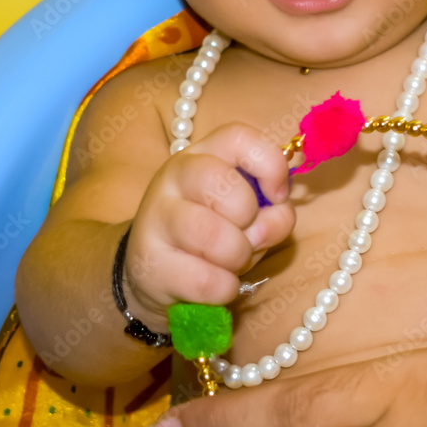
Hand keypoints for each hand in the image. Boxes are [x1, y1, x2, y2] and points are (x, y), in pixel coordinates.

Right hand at [124, 123, 294, 325]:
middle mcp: (176, 175)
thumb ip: (272, 207)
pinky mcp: (149, 261)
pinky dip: (225, 289)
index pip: (238, 136)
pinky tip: (214, 283)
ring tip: (229, 261)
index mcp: (204, 153)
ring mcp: (157, 216)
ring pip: (217, 238)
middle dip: (252, 222)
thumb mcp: (247, 212)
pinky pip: (208, 281)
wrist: (155, 272)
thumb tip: (277, 213)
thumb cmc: (214, 233)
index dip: (270, 165)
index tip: (278, 196)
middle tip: (246, 236)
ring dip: (238, 258)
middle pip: (228, 188)